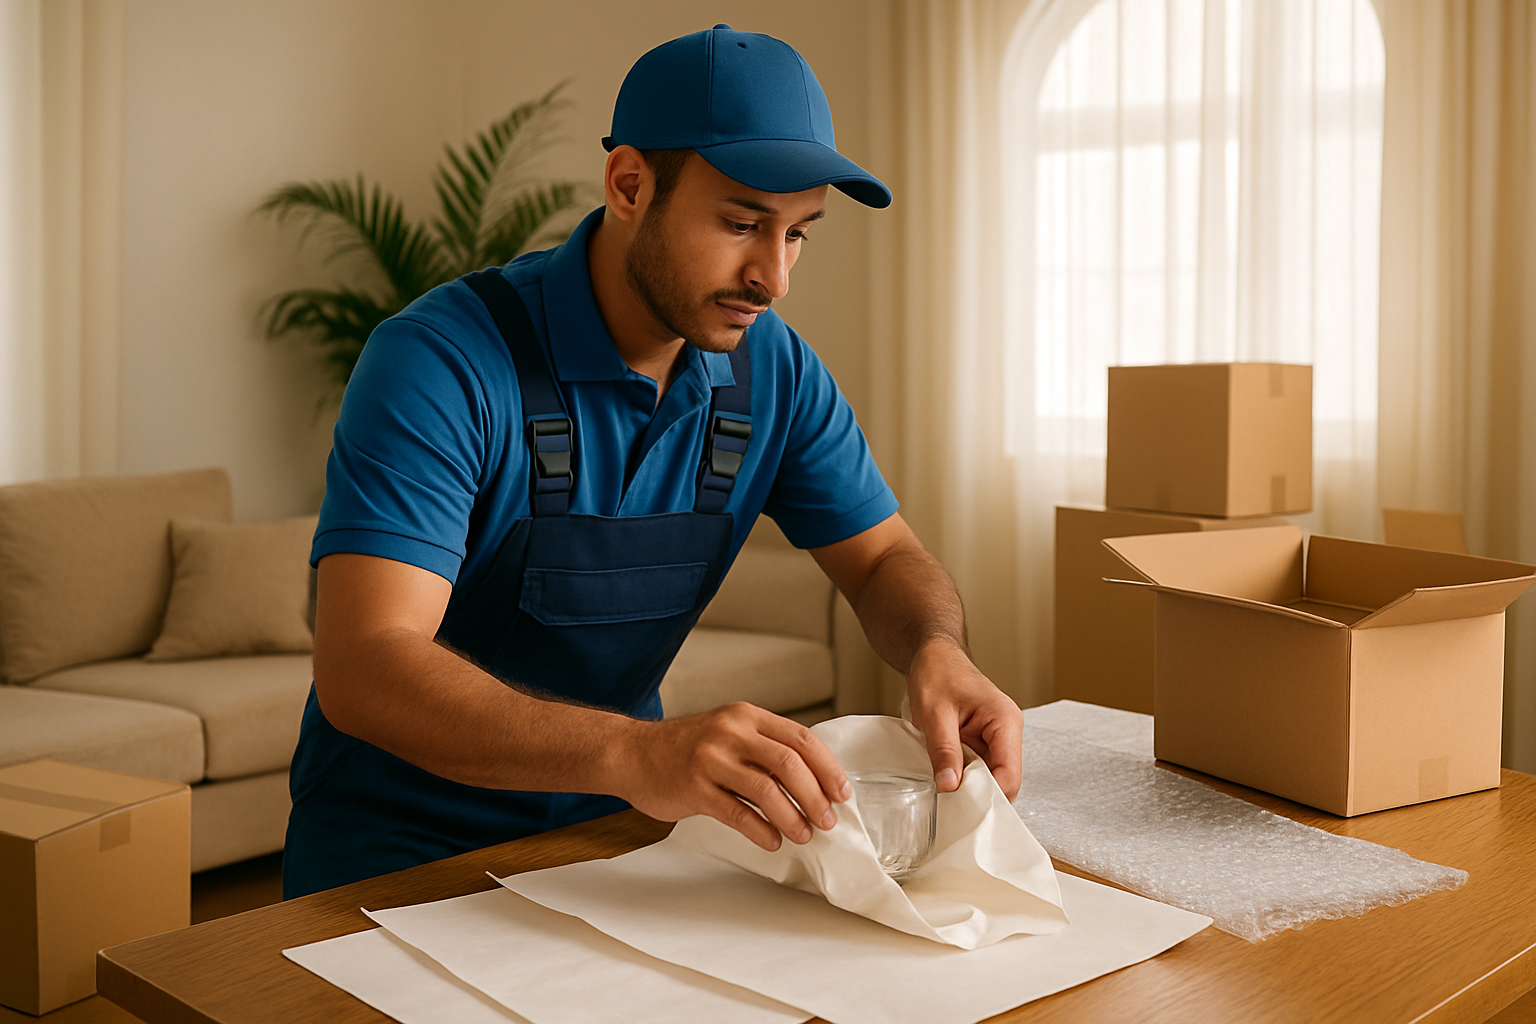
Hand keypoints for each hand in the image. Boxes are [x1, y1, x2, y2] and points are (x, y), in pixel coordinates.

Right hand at [614, 702, 852, 851]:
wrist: (632, 753)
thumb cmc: (686, 748)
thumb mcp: (728, 732)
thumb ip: (765, 749)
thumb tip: (813, 781)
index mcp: (747, 716)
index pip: (801, 738)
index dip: (827, 768)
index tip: (842, 793)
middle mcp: (731, 732)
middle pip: (789, 764)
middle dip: (815, 796)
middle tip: (827, 820)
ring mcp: (711, 759)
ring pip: (766, 790)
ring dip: (792, 817)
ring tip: (802, 835)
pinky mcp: (694, 787)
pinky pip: (737, 813)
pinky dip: (760, 830)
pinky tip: (772, 841)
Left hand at [906, 640, 1022, 799]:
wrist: (933, 656)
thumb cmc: (937, 673)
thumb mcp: (935, 714)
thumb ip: (944, 751)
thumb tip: (950, 785)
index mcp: (1005, 721)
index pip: (1009, 773)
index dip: (989, 794)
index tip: (963, 805)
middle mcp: (1007, 731)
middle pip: (1004, 779)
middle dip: (979, 793)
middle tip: (950, 802)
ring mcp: (996, 737)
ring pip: (990, 776)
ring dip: (969, 784)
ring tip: (945, 787)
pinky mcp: (982, 741)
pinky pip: (978, 768)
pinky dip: (962, 775)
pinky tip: (946, 775)